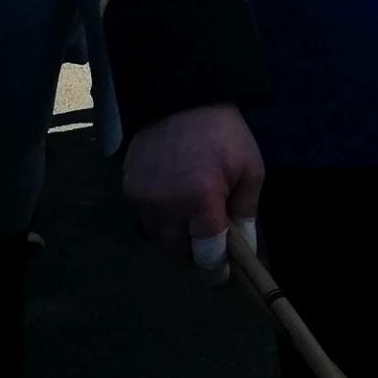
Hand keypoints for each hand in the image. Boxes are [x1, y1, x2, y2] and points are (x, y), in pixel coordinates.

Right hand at [122, 104, 263, 279]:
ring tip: (193, 223)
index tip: (223, 278)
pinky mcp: (128, 191)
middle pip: (177, 254)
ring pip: (158, 240)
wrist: (181, 99)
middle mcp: (165, 206)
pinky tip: (176, 202)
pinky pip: (145, 220)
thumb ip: (246, 213)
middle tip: (211, 246)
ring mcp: (142, 199)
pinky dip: (161, 220)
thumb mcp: (250, 169)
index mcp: (200, 200)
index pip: (206, 254)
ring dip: (176, 240)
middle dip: (195, 256)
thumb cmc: (224, 134)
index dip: (216, 271)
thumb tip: (245, 250)